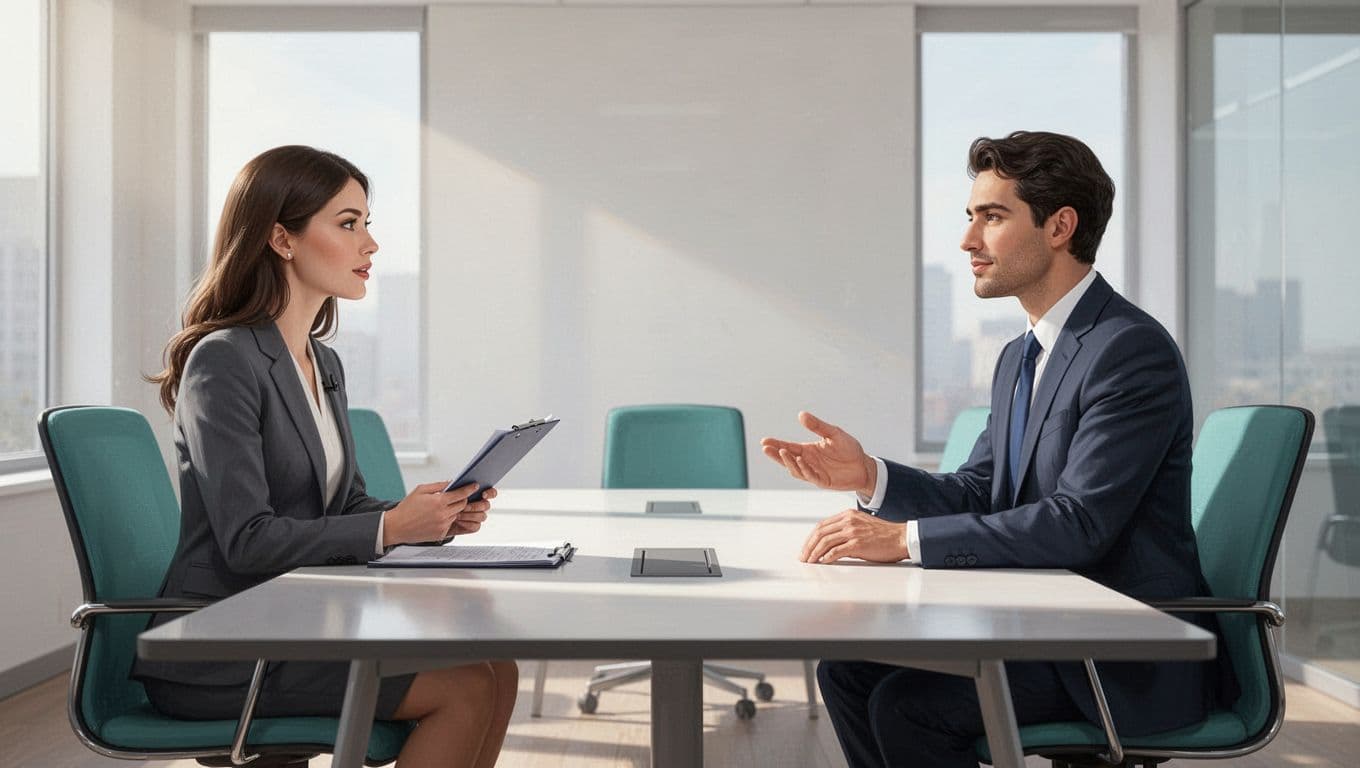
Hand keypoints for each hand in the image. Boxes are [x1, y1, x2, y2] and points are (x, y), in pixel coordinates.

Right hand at [382, 481, 481, 546]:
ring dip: (453, 510)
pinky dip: (447, 519)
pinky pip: (450, 524)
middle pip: (462, 505)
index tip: (474, 486)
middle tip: (457, 496)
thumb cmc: (407, 507)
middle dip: (462, 499)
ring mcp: (442, 525)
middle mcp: (443, 514)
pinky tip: (435, 517)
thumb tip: (452, 482)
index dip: (469, 489)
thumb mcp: (421, 490)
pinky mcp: (441, 534)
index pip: (461, 494)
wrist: (396, 526)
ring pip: (456, 515)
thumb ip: (438, 485)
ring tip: (441, 508)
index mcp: (438, 502)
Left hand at [447, 486, 495, 536]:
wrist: (437, 519)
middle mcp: (480, 505)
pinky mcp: (473, 526)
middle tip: (464, 507)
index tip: (483, 494)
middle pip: (486, 505)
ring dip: (470, 515)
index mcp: (477, 494)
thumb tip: (452, 482)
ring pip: (482, 516)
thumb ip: (449, 486)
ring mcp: (477, 516)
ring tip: (457, 514)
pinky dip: (467, 524)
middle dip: (475, 506)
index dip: (490, 493)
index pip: (491, 492)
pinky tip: (458, 521)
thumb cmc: (442, 504)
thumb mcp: (443, 493)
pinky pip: (475, 526)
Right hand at [761, 411, 876, 496]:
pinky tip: (800, 460)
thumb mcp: (833, 433)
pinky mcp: (823, 481)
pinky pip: (810, 476)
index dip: (776, 444)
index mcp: (808, 450)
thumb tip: (801, 415)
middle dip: (775, 454)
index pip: (788, 447)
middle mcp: (808, 461)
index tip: (764, 441)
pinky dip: (804, 469)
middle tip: (765, 448)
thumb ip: (817, 426)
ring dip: (788, 461)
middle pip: (787, 459)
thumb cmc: (848, 449)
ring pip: (796, 469)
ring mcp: (814, 472)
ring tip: (782, 451)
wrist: (864, 465)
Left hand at [800, 508, 908, 563]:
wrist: (901, 538)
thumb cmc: (884, 534)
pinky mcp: (857, 544)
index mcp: (848, 515)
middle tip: (803, 557)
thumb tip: (830, 544)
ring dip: (814, 553)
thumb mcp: (861, 525)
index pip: (822, 525)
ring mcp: (852, 532)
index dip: (810, 537)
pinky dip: (826, 557)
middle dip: (808, 546)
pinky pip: (836, 551)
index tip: (806, 547)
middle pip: (820, 533)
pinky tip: (823, 562)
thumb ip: (845, 530)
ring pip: (825, 542)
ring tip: (810, 562)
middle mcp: (848, 521)